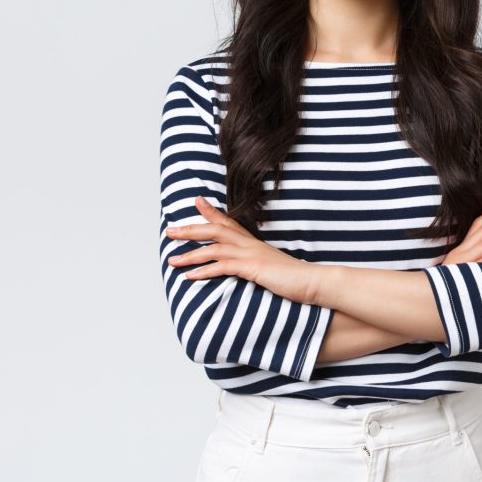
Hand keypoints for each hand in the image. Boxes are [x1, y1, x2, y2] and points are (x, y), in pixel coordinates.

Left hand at [165, 197, 316, 303]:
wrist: (312, 281)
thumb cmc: (293, 277)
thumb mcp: (270, 266)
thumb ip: (256, 263)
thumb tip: (246, 267)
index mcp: (252, 242)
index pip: (228, 222)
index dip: (211, 211)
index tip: (197, 201)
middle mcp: (249, 244)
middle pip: (215, 230)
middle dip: (190, 229)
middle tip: (169, 230)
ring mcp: (251, 255)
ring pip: (214, 248)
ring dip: (190, 254)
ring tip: (172, 260)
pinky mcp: (252, 268)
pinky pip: (224, 266)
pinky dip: (205, 271)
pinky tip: (191, 276)